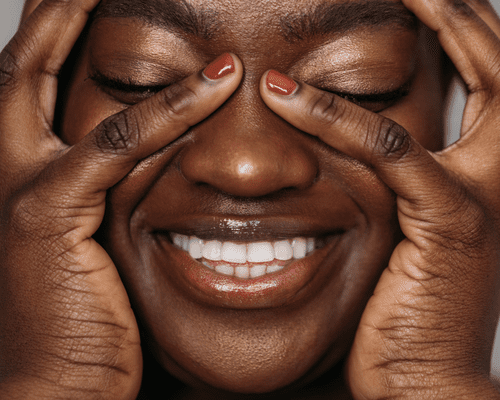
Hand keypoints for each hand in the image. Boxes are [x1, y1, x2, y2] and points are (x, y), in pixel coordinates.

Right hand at [0, 0, 241, 397]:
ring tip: (175, 20)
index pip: (35, 84)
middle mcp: (7, 168)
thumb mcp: (98, 238)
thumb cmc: (85, 316)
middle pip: (27, 64)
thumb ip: (120, 189)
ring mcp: (19, 188)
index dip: (58, 34)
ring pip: (77, 95)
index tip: (90, 0)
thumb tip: (169, 152)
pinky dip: (169, 114)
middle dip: (57, 12)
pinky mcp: (48, 215)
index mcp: (20, 172)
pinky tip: (217, 83)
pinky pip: (119, 149)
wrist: (56, 383)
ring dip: (132, 52)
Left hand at [260, 0, 499, 397]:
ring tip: (355, 9)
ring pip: (454, 91)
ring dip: (406, 46)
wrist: (425, 379)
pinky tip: (285, 98)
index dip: (462, 27)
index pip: (492, 73)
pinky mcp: (452, 223)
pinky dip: (337, 120)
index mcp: (494, 169)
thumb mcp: (409, 229)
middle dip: (458, 12)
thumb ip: (398, 178)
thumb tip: (357, 140)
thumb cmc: (407, 307)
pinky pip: (391, 152)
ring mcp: (489, 194)